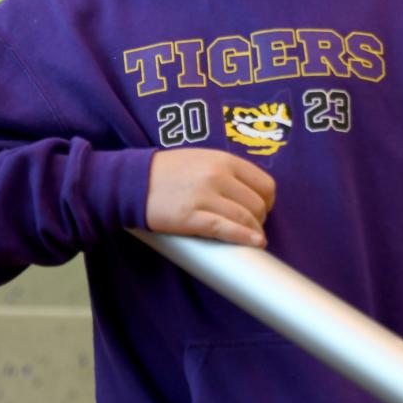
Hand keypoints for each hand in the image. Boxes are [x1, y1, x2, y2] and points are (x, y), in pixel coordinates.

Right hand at [145, 148, 275, 246]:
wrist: (134, 181)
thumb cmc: (168, 171)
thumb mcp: (202, 159)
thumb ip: (226, 170)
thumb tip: (250, 192)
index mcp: (223, 160)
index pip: (264, 183)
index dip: (268, 201)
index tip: (262, 210)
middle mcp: (217, 175)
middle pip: (257, 204)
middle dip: (260, 219)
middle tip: (252, 226)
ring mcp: (204, 196)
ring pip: (245, 218)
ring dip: (254, 231)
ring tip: (252, 238)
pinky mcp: (190, 217)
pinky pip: (225, 228)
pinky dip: (244, 237)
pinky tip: (255, 243)